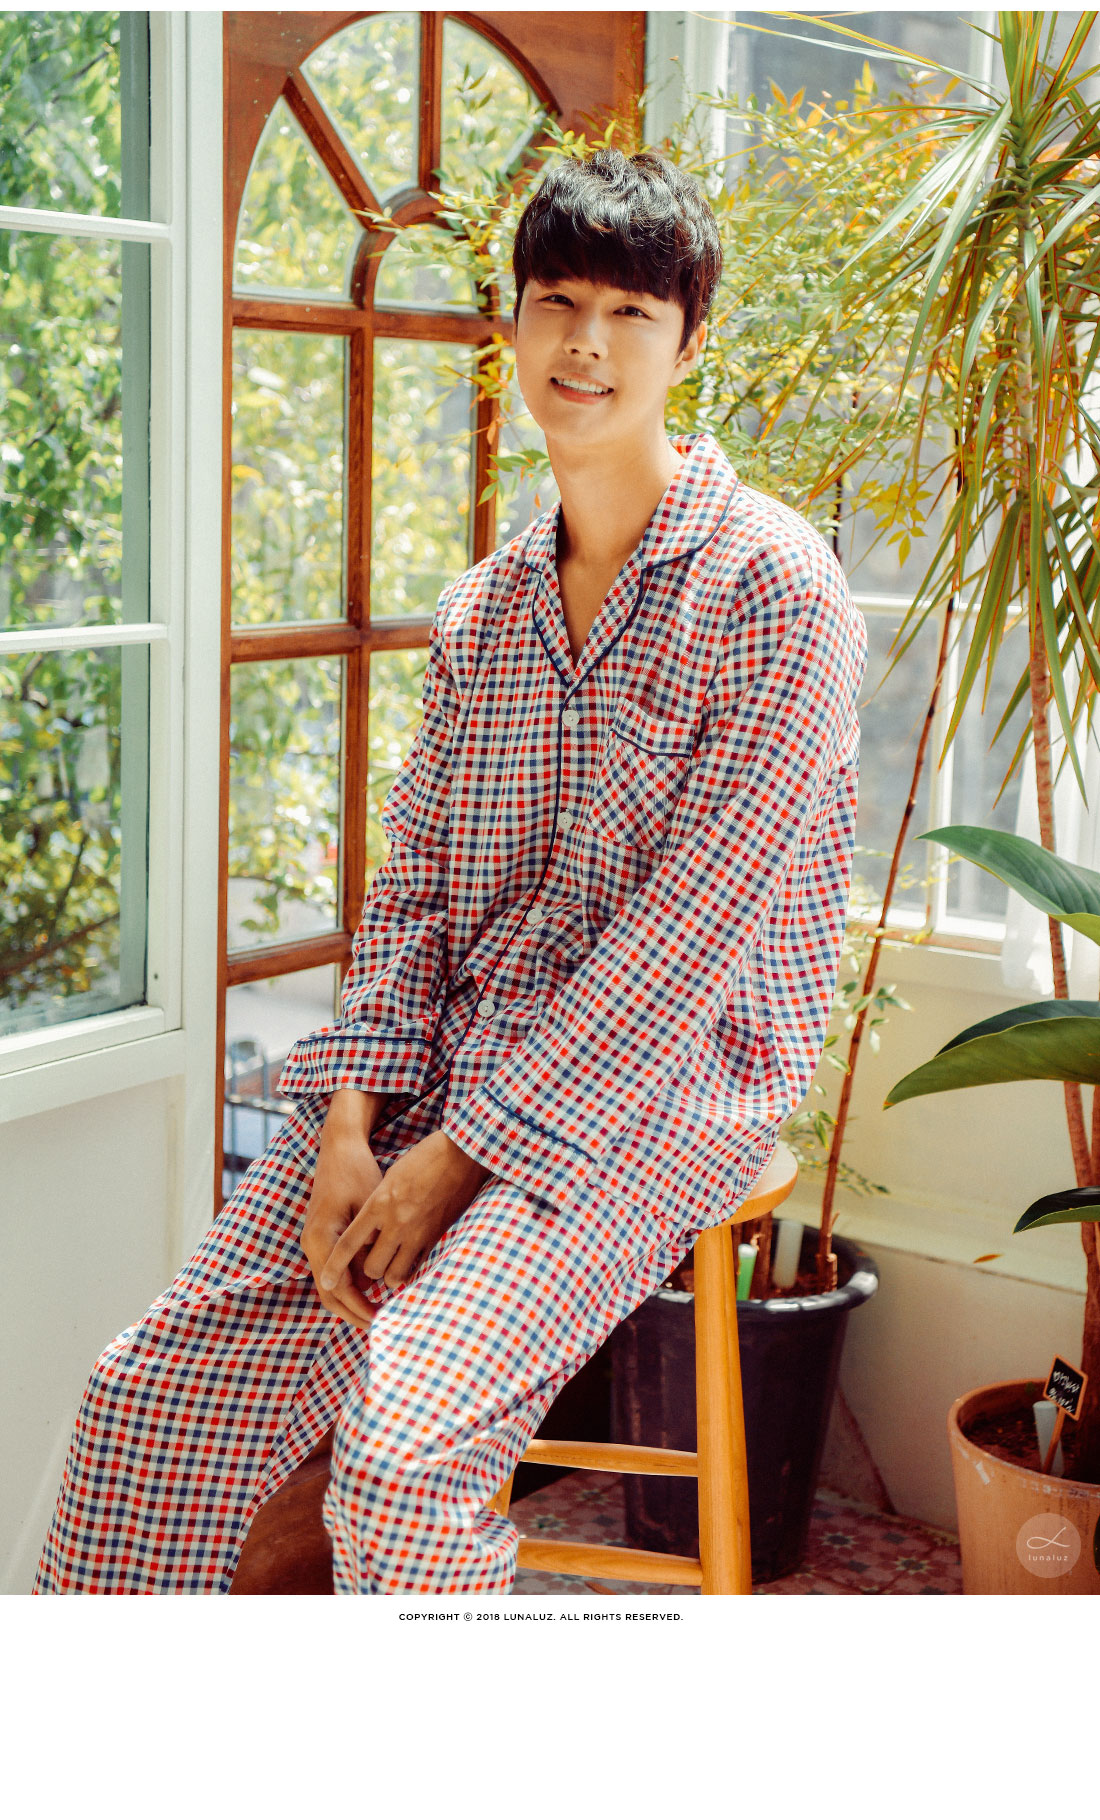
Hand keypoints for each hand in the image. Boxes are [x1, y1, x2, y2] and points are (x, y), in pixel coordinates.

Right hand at [301, 1103, 385, 1328]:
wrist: (339, 1148)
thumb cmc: (358, 1172)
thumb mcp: (370, 1207)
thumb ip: (369, 1242)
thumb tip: (378, 1277)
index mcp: (322, 1237)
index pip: (338, 1286)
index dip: (359, 1306)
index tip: (381, 1319)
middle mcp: (311, 1243)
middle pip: (328, 1293)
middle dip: (352, 1312)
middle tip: (379, 1325)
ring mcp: (312, 1241)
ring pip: (327, 1284)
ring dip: (349, 1301)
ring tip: (375, 1313)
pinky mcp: (320, 1237)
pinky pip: (331, 1270)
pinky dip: (347, 1285)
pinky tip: (369, 1290)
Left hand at [320, 1129, 491, 1296]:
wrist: (460, 1153)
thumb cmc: (422, 1159)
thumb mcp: (390, 1178)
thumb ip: (377, 1206)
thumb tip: (369, 1231)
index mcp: (378, 1204)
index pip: (348, 1244)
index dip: (334, 1267)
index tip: (325, 1282)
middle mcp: (396, 1222)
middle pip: (371, 1268)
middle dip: (369, 1271)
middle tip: (372, 1263)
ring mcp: (419, 1232)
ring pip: (395, 1275)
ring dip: (390, 1274)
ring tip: (392, 1263)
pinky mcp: (438, 1237)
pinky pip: (419, 1268)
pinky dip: (412, 1269)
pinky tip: (412, 1260)